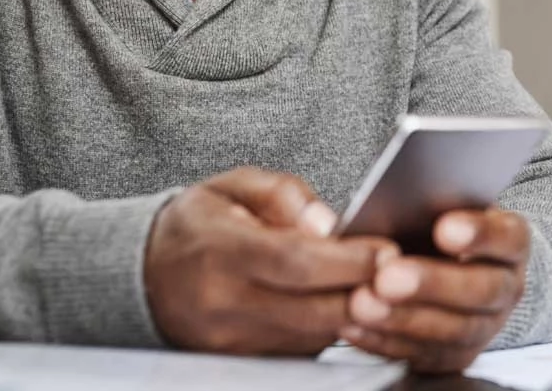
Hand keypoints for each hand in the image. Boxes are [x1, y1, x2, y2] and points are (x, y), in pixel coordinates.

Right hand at [145, 167, 394, 354]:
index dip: (347, 260)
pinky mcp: (242, 365)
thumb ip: (282, 194)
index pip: (293, 261)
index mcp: (219, 251)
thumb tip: (328, 224)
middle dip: (366, 294)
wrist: (145, 276)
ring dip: (355, 315)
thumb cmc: (199, 224)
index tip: (389, 250)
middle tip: (406, 275)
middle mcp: (222, 304)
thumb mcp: (232, 186)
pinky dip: (330, 329)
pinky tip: (352, 306)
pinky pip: (301, 352)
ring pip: (313, 336)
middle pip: (311, 309)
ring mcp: (230, 343)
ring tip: (387, 287)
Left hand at [342, 208, 529, 373]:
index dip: (480, 235)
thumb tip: (398, 196)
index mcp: (511, 242)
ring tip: (363, 303)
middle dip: (432, 284)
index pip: (508, 237)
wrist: (453, 266)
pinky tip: (356, 325)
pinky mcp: (456, 355)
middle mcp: (506, 286)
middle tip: (388, 276)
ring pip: (454, 330)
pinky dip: (387, 341)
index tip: (444, 229)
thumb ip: (429, 201)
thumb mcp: (444, 204)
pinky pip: (425, 355)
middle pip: (481, 290)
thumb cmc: (440, 224)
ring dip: (405, 319)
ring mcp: (487, 326)